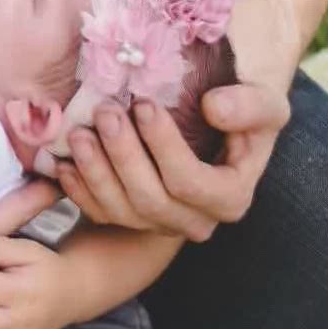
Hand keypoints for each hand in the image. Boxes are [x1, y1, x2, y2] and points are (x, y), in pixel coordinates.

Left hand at [57, 75, 292, 241]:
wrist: (216, 127)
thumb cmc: (240, 111)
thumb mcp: (264, 103)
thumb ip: (251, 105)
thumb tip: (214, 108)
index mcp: (230, 198)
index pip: (190, 182)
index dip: (164, 146)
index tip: (145, 104)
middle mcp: (195, 220)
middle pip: (149, 199)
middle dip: (123, 154)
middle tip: (105, 112)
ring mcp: (158, 225)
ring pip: (119, 210)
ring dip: (95, 171)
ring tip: (79, 133)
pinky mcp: (129, 220)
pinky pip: (98, 213)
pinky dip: (77, 188)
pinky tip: (63, 161)